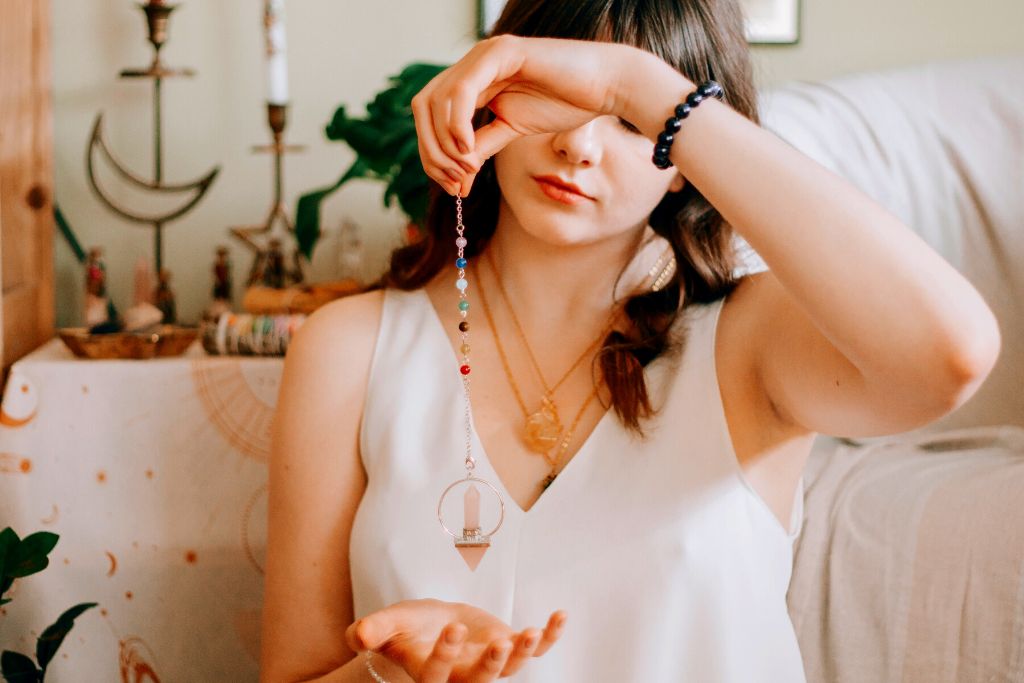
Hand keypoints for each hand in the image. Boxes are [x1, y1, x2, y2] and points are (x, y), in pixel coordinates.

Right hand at [345, 598, 566, 681]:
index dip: (444, 656)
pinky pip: (534, 649)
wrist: (433, 625)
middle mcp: (461, 676)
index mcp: (429, 673)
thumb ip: (373, 629)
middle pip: (478, 682)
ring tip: (530, 632)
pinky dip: (549, 637)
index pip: (435, 674)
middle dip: (490, 665)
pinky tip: (560, 617)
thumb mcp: (389, 623)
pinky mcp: (508, 650)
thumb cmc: (408, 627)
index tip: (452, 627)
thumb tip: (358, 635)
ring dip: (523, 654)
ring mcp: (488, 665)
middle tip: (499, 643)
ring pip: (509, 670)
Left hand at [411, 35, 647, 195]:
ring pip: (436, 100)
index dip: (431, 153)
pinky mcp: (500, 53)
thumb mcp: (512, 131)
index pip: (429, 115)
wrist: (605, 86)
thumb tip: (457, 177)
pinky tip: (469, 148)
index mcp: (472, 80)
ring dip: (443, 142)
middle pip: (422, 107)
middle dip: (431, 151)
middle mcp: (471, 64)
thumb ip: (482, 147)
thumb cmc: (566, 104)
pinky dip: (457, 123)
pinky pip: (462, 90)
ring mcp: (483, 55)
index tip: (453, 186)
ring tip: (466, 168)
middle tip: (454, 182)